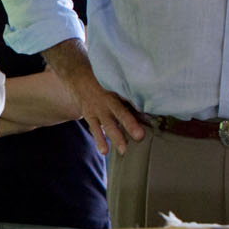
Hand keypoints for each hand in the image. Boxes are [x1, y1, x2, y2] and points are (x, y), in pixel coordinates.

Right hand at [39, 40, 144, 156]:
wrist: (77, 76)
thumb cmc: (102, 78)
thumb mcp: (114, 78)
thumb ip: (128, 88)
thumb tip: (149, 96)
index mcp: (116, 90)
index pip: (129, 98)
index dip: (139, 106)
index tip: (150, 115)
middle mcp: (107, 101)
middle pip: (120, 113)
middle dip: (129, 125)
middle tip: (140, 136)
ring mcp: (97, 110)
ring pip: (107, 125)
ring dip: (115, 137)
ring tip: (123, 150)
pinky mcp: (90, 116)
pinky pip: (95, 129)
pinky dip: (100, 140)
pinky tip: (104, 151)